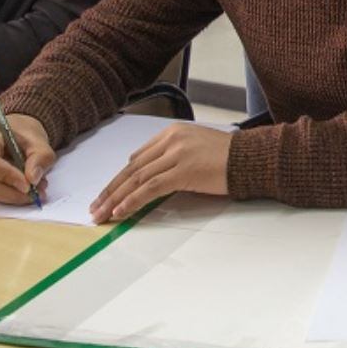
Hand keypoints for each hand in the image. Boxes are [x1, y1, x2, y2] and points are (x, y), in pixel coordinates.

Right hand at [0, 114, 54, 204]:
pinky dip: (6, 196)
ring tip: (35, 190)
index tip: (28, 185)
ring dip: (12, 196)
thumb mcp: (39, 139)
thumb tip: (33, 179)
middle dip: (13, 192)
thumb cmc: (22, 132)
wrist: (13, 131)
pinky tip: (22, 190)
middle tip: (37, 193)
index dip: (6, 177)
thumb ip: (40, 157)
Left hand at [90, 123, 230, 222]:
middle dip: (111, 190)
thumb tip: (149, 177)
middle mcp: (171, 140)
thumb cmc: (228, 157)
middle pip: (132, 168)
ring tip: (102, 214)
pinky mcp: (183, 171)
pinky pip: (150, 188)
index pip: (137, 158)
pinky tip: (121, 211)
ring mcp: (177, 154)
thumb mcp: (194, 149)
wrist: (251, 158)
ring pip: (137, 179)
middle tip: (95, 207)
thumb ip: (171, 157)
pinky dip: (133, 200)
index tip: (108, 194)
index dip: (119, 179)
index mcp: (171, 133)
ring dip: (116, 199)